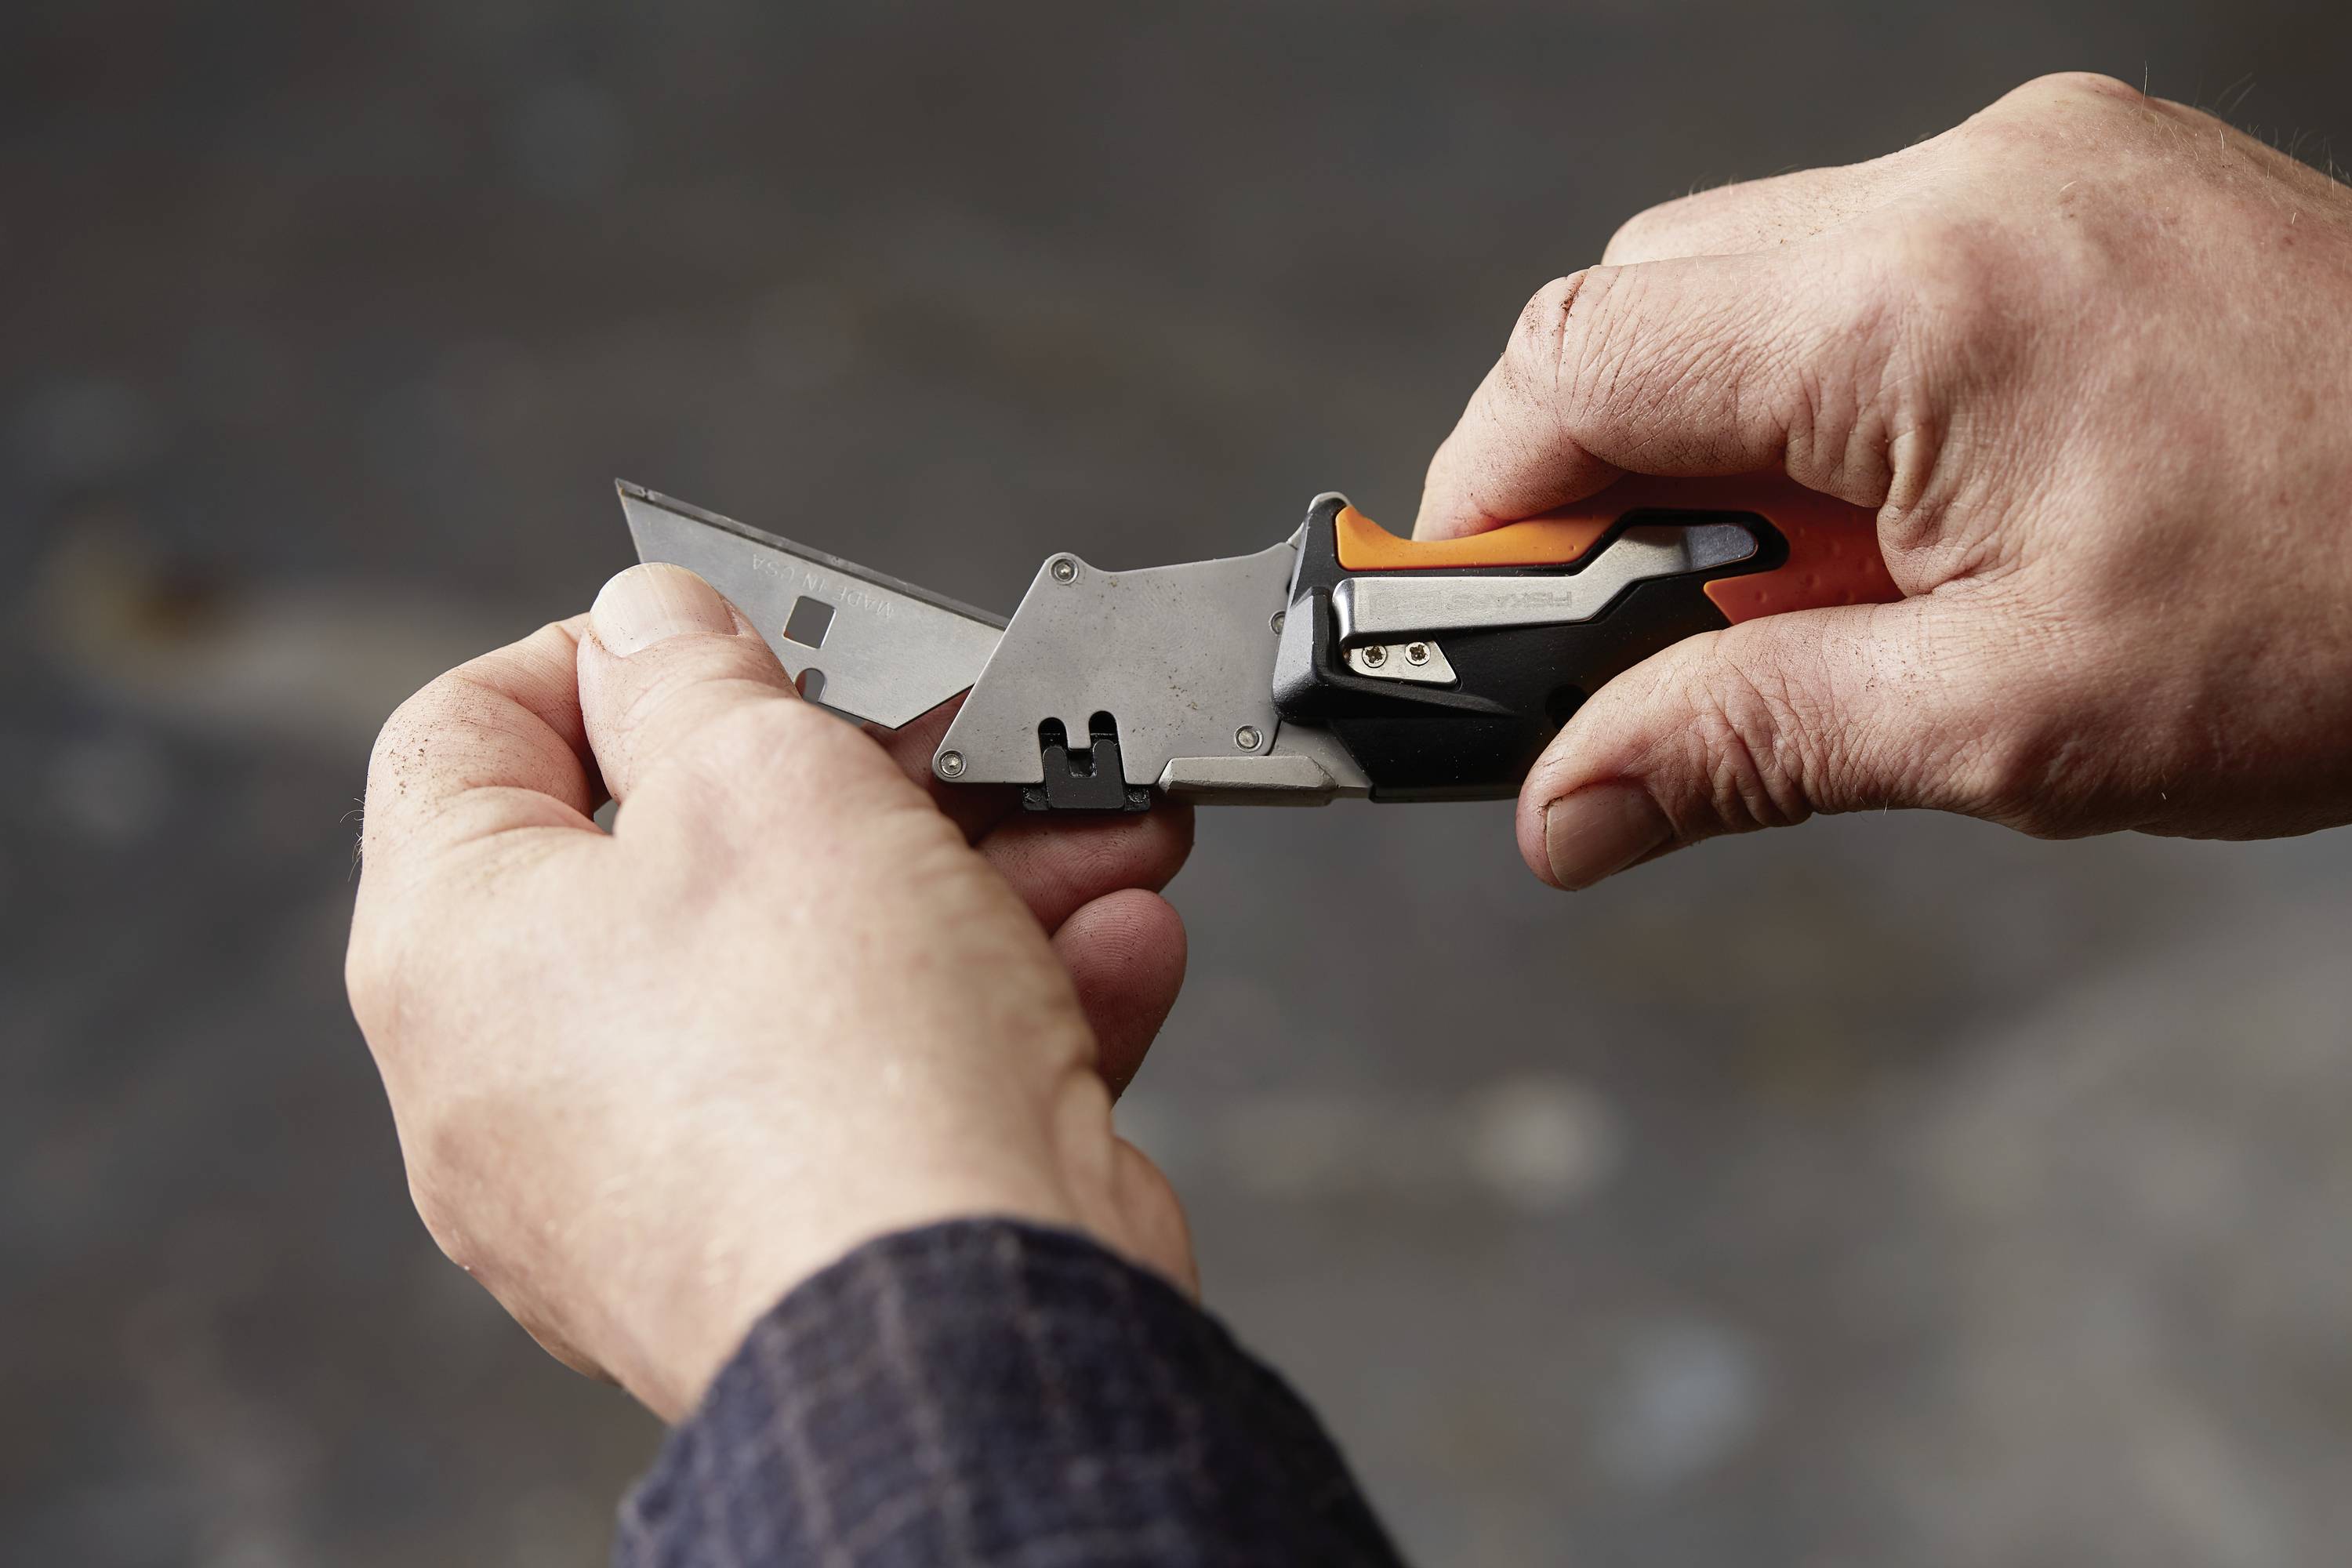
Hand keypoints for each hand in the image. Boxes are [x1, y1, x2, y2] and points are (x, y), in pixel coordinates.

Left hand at [347, 564, 1195, 1417]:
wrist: (968, 1335)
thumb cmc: (834, 1071)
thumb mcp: (764, 778)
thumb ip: (694, 673)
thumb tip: (649, 623)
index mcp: (460, 950)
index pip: (467, 738)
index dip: (601, 654)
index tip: (732, 641)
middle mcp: (530, 1077)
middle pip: (684, 856)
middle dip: (869, 776)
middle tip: (965, 735)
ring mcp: (659, 1174)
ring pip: (811, 968)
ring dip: (977, 884)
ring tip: (1102, 833)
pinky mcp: (792, 1231)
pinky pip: (880, 1081)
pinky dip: (997, 1006)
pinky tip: (1113, 951)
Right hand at [1416, 72, 2351, 888]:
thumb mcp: (2009, 725)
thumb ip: (1745, 747)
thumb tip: (1567, 806)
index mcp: (1916, 307)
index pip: (1578, 362)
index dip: (1488, 505)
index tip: (1474, 623)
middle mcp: (1959, 187)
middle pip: (1642, 303)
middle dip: (1601, 479)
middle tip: (1648, 640)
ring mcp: (2030, 166)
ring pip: (1748, 279)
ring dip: (1724, 443)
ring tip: (1818, 592)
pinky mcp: (2083, 183)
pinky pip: (1871, 267)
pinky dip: (1833, 395)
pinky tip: (1910, 513)